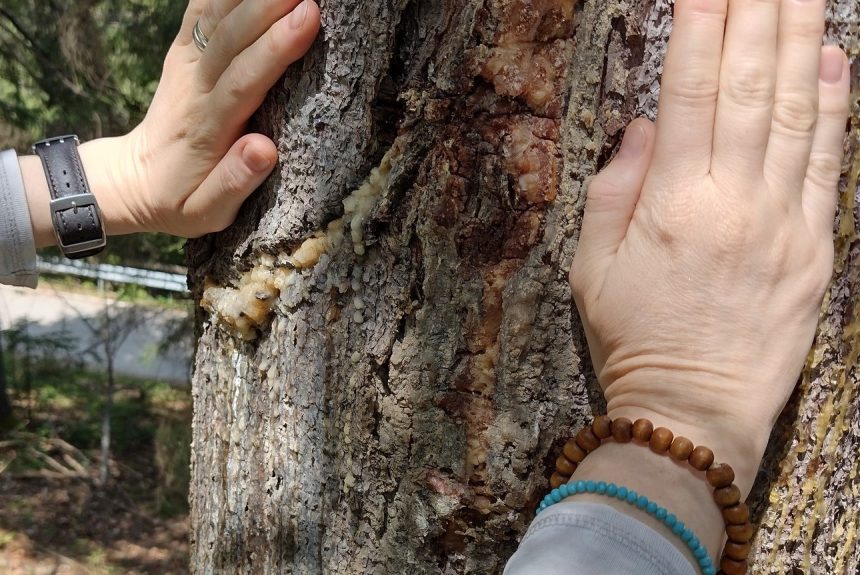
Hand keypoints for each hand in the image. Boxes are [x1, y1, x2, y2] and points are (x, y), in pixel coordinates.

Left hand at [102, 0, 320, 237]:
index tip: (308, 18)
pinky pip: (202, 9)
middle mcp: (193, 87)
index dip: (275, 47)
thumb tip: (265, 148)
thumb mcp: (206, 213)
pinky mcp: (182, 52)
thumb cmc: (180, 200)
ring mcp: (184, 65)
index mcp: (206, 127)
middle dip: (271, 5)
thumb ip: (235, 183)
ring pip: (216, 15)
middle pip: (231, 36)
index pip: (242, 78)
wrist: (134, 180)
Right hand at [570, 0, 848, 488]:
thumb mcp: (592, 268)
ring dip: (800, 42)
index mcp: (671, 205)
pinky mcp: (816, 249)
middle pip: (749, 89)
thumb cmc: (634, 339)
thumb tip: (646, 127)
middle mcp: (733, 203)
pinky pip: (830, 167)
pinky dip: (835, 109)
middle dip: (755, 15)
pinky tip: (835, 61)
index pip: (689, 94)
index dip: (699, 30)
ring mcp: (783, 224)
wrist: (692, 410)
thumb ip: (616, 190)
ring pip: (796, 114)